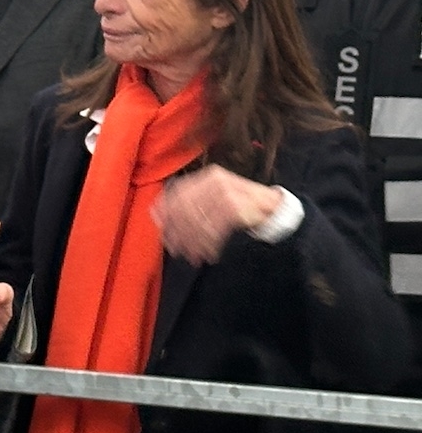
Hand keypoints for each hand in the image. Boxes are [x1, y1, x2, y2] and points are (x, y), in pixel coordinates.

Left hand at [153, 165, 284, 265]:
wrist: (279, 212)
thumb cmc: (243, 208)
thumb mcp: (214, 202)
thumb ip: (188, 205)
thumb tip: (154, 212)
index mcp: (208, 176)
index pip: (178, 193)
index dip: (167, 214)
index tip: (162, 232)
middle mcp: (216, 180)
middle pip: (186, 209)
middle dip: (179, 233)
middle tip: (177, 251)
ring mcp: (229, 192)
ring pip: (199, 221)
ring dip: (194, 242)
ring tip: (194, 256)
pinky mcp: (239, 208)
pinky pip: (215, 230)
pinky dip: (210, 244)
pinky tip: (210, 254)